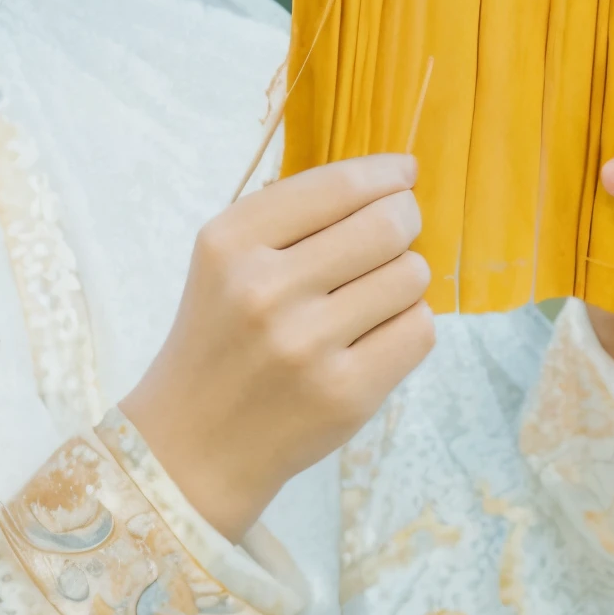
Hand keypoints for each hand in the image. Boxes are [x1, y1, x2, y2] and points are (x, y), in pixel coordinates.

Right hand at [119, 155, 435, 540]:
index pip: (335, 187)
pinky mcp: (345, 393)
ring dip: (407, 275)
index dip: (384, 174)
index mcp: (230, 242)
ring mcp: (307, 344)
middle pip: (385, 225)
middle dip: (406, 219)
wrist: (195, 441)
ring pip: (410, 276)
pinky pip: (418, 330)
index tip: (403, 173)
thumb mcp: (224, 260)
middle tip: (401, 227)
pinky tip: (380, 329)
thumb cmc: (220, 337)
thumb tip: (389, 180)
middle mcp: (265, 287)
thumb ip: (290, 217)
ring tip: (378, 289)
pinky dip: (409, 322)